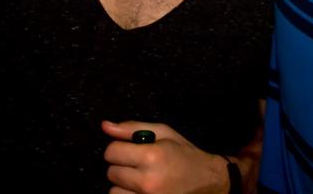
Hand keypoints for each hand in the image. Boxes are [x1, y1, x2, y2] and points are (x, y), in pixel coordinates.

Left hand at [102, 120, 228, 193]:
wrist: (207, 180)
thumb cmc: (184, 154)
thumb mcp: (164, 133)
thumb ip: (133, 129)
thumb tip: (105, 126)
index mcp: (152, 156)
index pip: (112, 152)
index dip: (118, 148)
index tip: (128, 150)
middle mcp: (147, 181)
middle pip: (111, 173)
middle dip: (122, 166)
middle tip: (139, 165)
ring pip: (114, 192)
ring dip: (123, 186)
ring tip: (140, 180)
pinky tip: (140, 190)